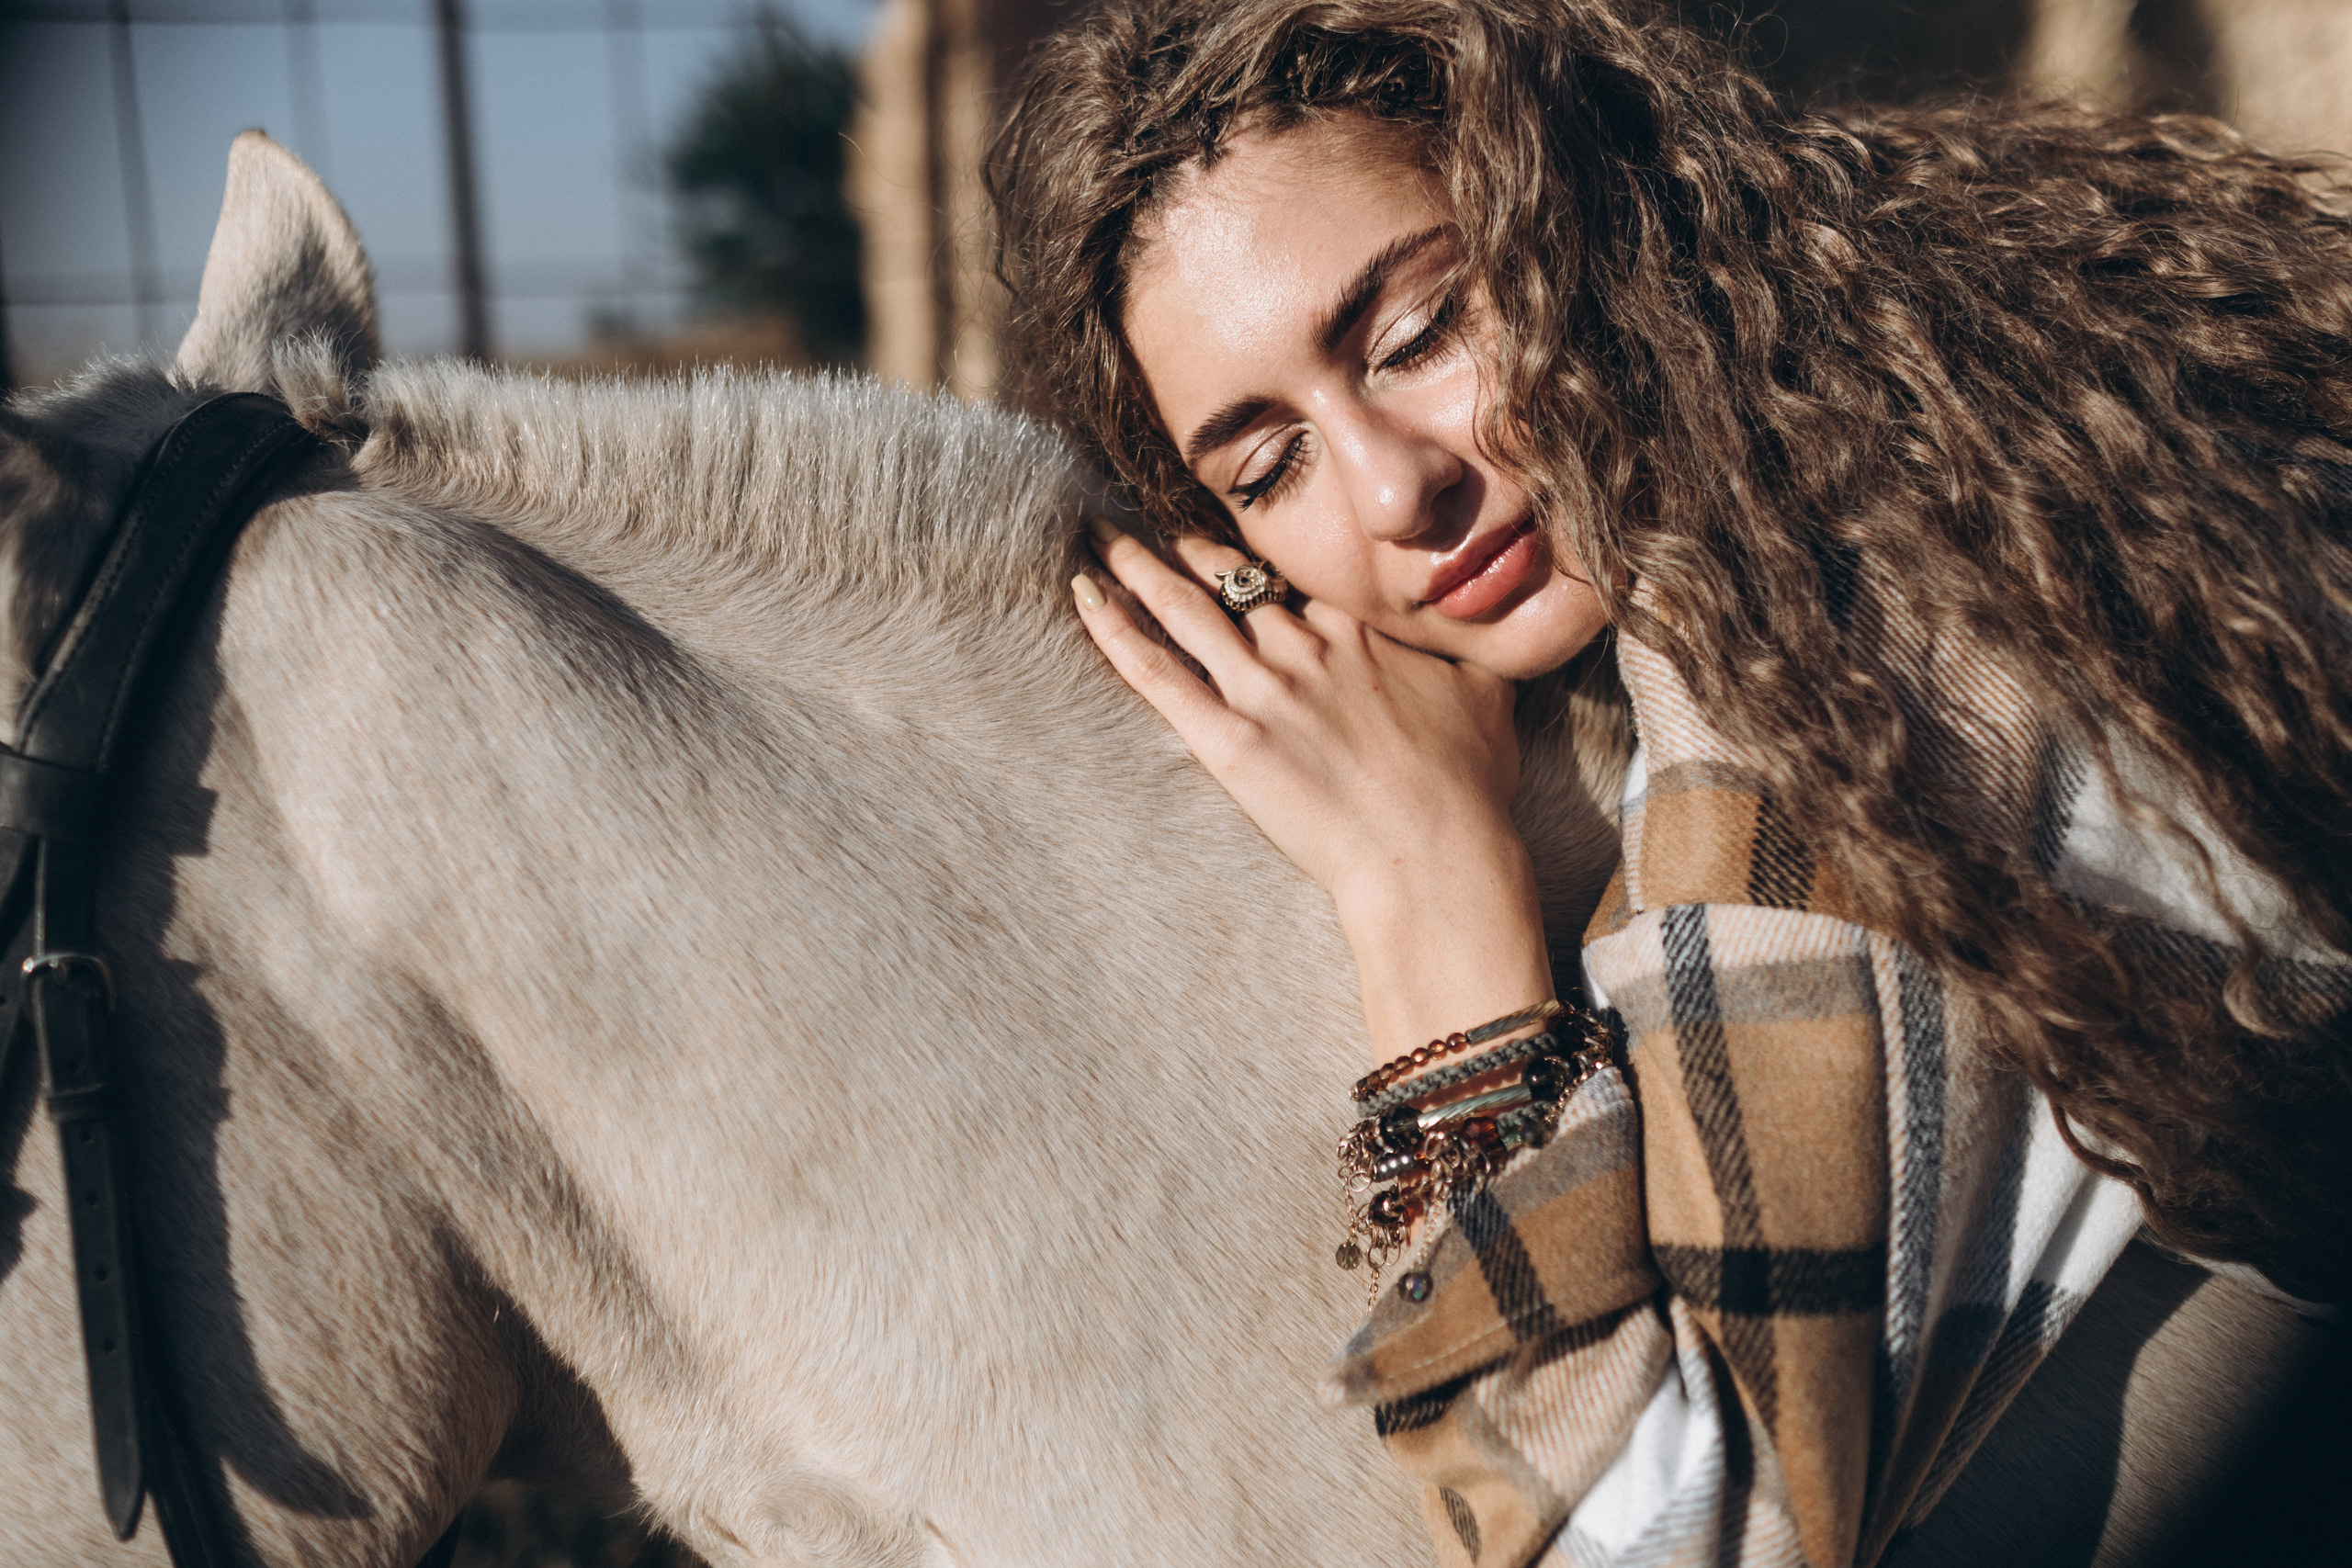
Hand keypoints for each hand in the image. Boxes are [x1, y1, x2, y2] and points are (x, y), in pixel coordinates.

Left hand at [1074, 521, 1552, 1057]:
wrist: (1437, 853)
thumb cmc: (1469, 786)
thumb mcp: (1486, 694)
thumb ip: (1467, 650)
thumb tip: (1484, 621)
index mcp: (1358, 629)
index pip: (1291, 576)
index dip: (1253, 552)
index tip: (1222, 530)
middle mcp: (1303, 645)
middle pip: (1228, 578)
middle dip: (1180, 546)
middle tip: (1138, 517)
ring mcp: (1262, 688)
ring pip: (1183, 608)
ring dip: (1134, 567)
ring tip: (1096, 535)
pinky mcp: (1228, 738)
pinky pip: (1157, 671)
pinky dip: (1115, 630)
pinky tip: (1083, 596)